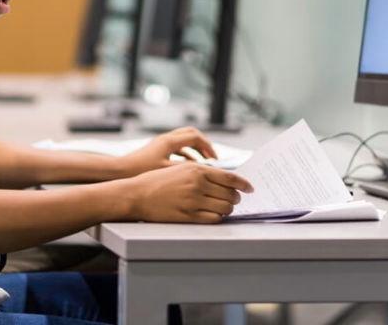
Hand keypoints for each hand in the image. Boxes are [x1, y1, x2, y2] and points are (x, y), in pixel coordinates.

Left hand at [117, 126, 217, 177]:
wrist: (118, 171)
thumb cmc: (141, 172)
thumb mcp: (167, 172)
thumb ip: (187, 169)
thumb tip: (205, 171)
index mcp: (170, 142)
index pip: (196, 137)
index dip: (209, 148)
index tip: (215, 160)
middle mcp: (165, 139)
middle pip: (191, 134)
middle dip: (204, 145)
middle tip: (212, 158)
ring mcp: (160, 143)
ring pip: (183, 140)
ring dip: (194, 150)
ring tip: (202, 164)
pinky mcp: (156, 150)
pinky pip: (176, 147)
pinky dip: (185, 154)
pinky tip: (187, 167)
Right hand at [124, 163, 253, 223]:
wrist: (137, 194)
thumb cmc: (158, 180)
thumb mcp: (181, 168)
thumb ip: (202, 172)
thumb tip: (225, 179)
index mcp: (196, 170)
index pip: (230, 177)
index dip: (244, 184)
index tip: (250, 188)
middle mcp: (197, 184)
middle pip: (230, 194)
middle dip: (236, 198)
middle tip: (234, 199)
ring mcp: (193, 201)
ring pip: (224, 208)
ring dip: (228, 209)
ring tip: (223, 207)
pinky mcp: (188, 216)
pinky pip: (213, 218)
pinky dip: (218, 217)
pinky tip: (215, 214)